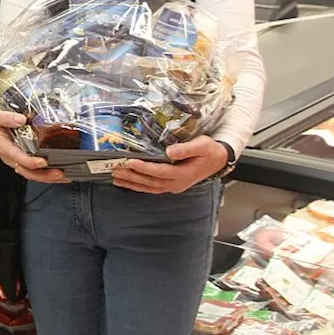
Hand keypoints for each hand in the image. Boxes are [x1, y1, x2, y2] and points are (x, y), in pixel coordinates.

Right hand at [0, 108, 67, 184]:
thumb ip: (6, 117)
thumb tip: (20, 119)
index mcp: (5, 148)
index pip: (18, 158)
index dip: (31, 162)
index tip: (43, 162)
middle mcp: (12, 157)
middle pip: (28, 172)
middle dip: (45, 175)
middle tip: (60, 174)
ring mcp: (18, 160)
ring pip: (33, 174)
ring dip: (49, 177)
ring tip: (64, 177)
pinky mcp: (23, 160)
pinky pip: (35, 171)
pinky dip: (47, 174)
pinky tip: (59, 173)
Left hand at [111, 136, 227, 193]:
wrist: (218, 160)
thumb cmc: (209, 151)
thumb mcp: (202, 145)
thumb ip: (186, 148)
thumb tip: (170, 151)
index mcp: (184, 174)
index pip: (160, 171)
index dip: (144, 167)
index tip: (130, 161)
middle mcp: (176, 183)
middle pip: (151, 181)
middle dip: (132, 176)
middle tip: (116, 169)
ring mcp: (173, 186)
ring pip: (149, 187)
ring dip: (132, 183)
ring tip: (115, 177)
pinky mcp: (170, 185)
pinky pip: (151, 188)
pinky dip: (138, 186)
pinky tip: (126, 183)